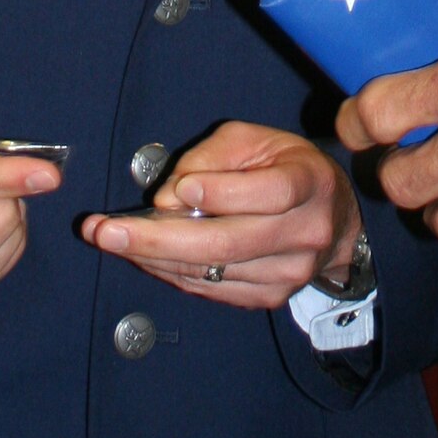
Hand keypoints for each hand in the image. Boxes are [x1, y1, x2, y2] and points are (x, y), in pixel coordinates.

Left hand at [80, 122, 362, 310]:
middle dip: (157, 238)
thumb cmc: (288, 168)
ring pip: (211, 270)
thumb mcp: (255, 140)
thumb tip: (170, 195)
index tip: (176, 189)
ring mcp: (289, 273)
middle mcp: (305, 233)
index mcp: (310, 183)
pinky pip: (210, 288)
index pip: (270, 193)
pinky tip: (143, 255)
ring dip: (152, 257)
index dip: (222, 192)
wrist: (333, 220)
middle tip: (104, 230)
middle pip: (227, 242)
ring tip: (110, 240)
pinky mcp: (269, 297)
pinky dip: (170, 272)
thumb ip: (212, 157)